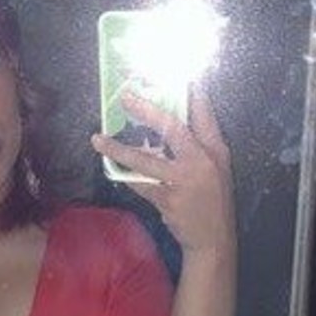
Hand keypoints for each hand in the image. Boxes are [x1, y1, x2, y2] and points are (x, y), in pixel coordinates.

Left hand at [92, 89, 234, 255]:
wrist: (213, 240)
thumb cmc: (212, 201)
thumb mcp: (217, 168)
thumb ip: (199, 144)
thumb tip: (172, 123)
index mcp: (215, 150)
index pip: (204, 114)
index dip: (191, 93)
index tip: (178, 74)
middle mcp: (200, 161)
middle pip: (171, 129)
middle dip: (147, 110)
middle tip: (126, 97)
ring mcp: (183, 180)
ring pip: (145, 159)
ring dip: (119, 149)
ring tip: (98, 139)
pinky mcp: (167, 199)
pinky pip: (140, 184)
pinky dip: (126, 177)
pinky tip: (111, 170)